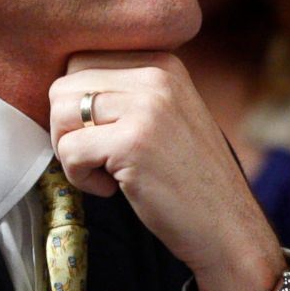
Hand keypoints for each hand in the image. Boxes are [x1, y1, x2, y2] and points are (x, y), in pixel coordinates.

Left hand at [48, 51, 284, 290]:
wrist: (229, 228)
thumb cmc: (186, 178)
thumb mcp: (163, 114)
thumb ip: (123, 90)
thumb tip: (60, 85)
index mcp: (160, 63)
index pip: (80, 62)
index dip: (75, 104)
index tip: (100, 135)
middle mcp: (155, 75)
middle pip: (63, 85)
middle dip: (65, 127)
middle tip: (94, 157)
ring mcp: (146, 107)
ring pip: (60, 113)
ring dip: (69, 151)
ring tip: (102, 171)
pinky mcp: (133, 142)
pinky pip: (69, 150)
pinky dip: (79, 177)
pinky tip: (112, 188)